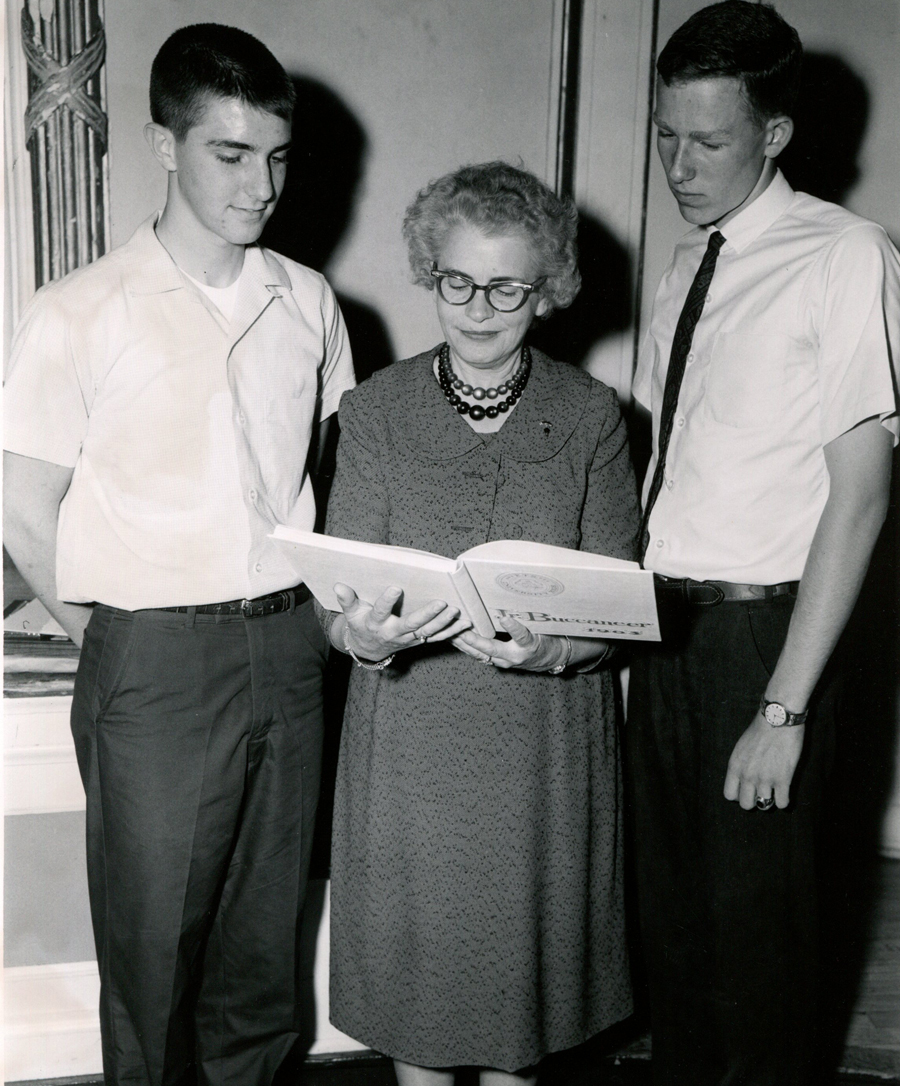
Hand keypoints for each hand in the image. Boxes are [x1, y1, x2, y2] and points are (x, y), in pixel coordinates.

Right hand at [335, 583, 470, 661]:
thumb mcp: (351, 614)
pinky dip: (452, 631)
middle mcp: (393, 633)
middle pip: (411, 625)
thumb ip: (347, 600)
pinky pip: (437, 638)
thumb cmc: (361, 624)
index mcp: (376, 624)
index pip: (380, 611)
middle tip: (440, 603)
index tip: (396, 587)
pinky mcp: (419, 641)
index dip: (387, 601)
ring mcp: (408, 639)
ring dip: (443, 623)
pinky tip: (465, 622)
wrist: (369, 649)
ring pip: (428, 632)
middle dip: (426, 614)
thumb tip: (338, 585)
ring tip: (456, 611)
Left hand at [453, 613, 565, 671]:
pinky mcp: (497, 662)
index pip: (521, 636)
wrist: (550, 659)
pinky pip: (479, 656)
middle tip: (461, 629)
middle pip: (492, 649)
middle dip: (474, 640)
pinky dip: (467, 647)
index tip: (506, 618)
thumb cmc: (547, 639)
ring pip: (481, 655)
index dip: (513, 627)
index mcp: (529, 646)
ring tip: (451, 632)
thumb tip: (522, 598)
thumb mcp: (544, 627)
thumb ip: (532, 617)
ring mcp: (504, 662)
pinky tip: (455, 639)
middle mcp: (515, 657)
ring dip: (465, 644)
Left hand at [723, 712, 804, 809]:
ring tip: (774, 791)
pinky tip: (784, 793)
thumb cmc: (760, 730)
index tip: (746, 790)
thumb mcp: (741, 747)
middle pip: (746, 804)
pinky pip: (782, 803)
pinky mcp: (783, 779)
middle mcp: (747, 775)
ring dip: (769, 799)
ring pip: (764, 806)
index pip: (729, 795)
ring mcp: (765, 779)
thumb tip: (743, 780)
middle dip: (754, 800)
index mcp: (735, 766)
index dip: (739, 795)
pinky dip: (783, 801)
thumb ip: (740, 765)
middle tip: (760, 792)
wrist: (777, 720)